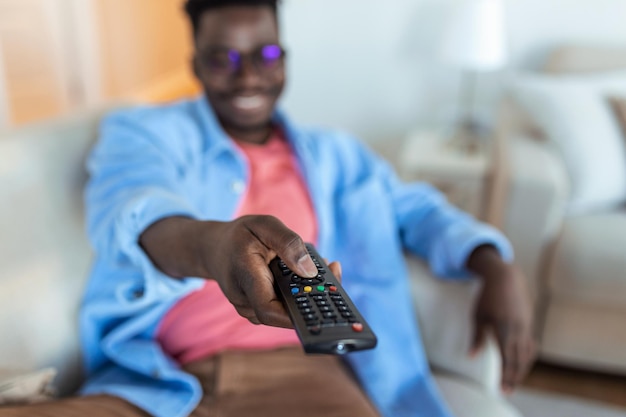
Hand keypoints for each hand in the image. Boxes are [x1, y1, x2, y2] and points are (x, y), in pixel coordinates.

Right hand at [140, 214, 340, 328]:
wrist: (215, 248)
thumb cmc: (240, 235)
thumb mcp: (264, 225)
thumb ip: (288, 243)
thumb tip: (310, 270)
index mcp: (244, 277)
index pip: (269, 310)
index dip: (296, 313)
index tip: (322, 299)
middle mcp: (245, 300)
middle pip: (283, 314)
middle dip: (312, 298)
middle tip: (335, 271)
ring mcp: (251, 308)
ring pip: (285, 311)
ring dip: (307, 294)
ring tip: (325, 267)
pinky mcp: (258, 309)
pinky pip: (282, 307)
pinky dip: (298, 293)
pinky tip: (310, 274)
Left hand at [467, 246, 535, 393]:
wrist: (506, 277)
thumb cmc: (487, 296)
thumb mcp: (478, 315)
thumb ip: (476, 337)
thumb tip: (471, 356)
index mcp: (505, 328)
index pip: (508, 358)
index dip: (507, 375)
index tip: (504, 389)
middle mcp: (519, 329)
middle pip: (519, 359)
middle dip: (514, 377)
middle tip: (508, 391)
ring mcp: (527, 326)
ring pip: (527, 353)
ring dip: (522, 368)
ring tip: (514, 380)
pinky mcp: (529, 322)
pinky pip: (530, 344)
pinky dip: (527, 356)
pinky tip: (522, 362)